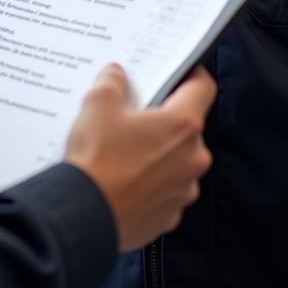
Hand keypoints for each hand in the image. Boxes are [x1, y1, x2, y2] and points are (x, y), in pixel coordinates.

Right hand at [64, 65, 215, 250]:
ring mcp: (183, 190)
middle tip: (133, 114)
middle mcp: (193, 158)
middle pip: (186, 127)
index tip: (178, 71)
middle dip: (163, 119)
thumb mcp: (97, 104)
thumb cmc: (97, 158)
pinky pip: (164, 189)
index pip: (203, 87)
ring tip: (122, 151)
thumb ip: (112, 81)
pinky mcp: (169, 216)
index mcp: (183, 125)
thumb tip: (116, 75)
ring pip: (176, 160)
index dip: (191, 74)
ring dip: (157, 153)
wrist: (84, 215)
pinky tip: (122, 179)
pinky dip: (149, 182)